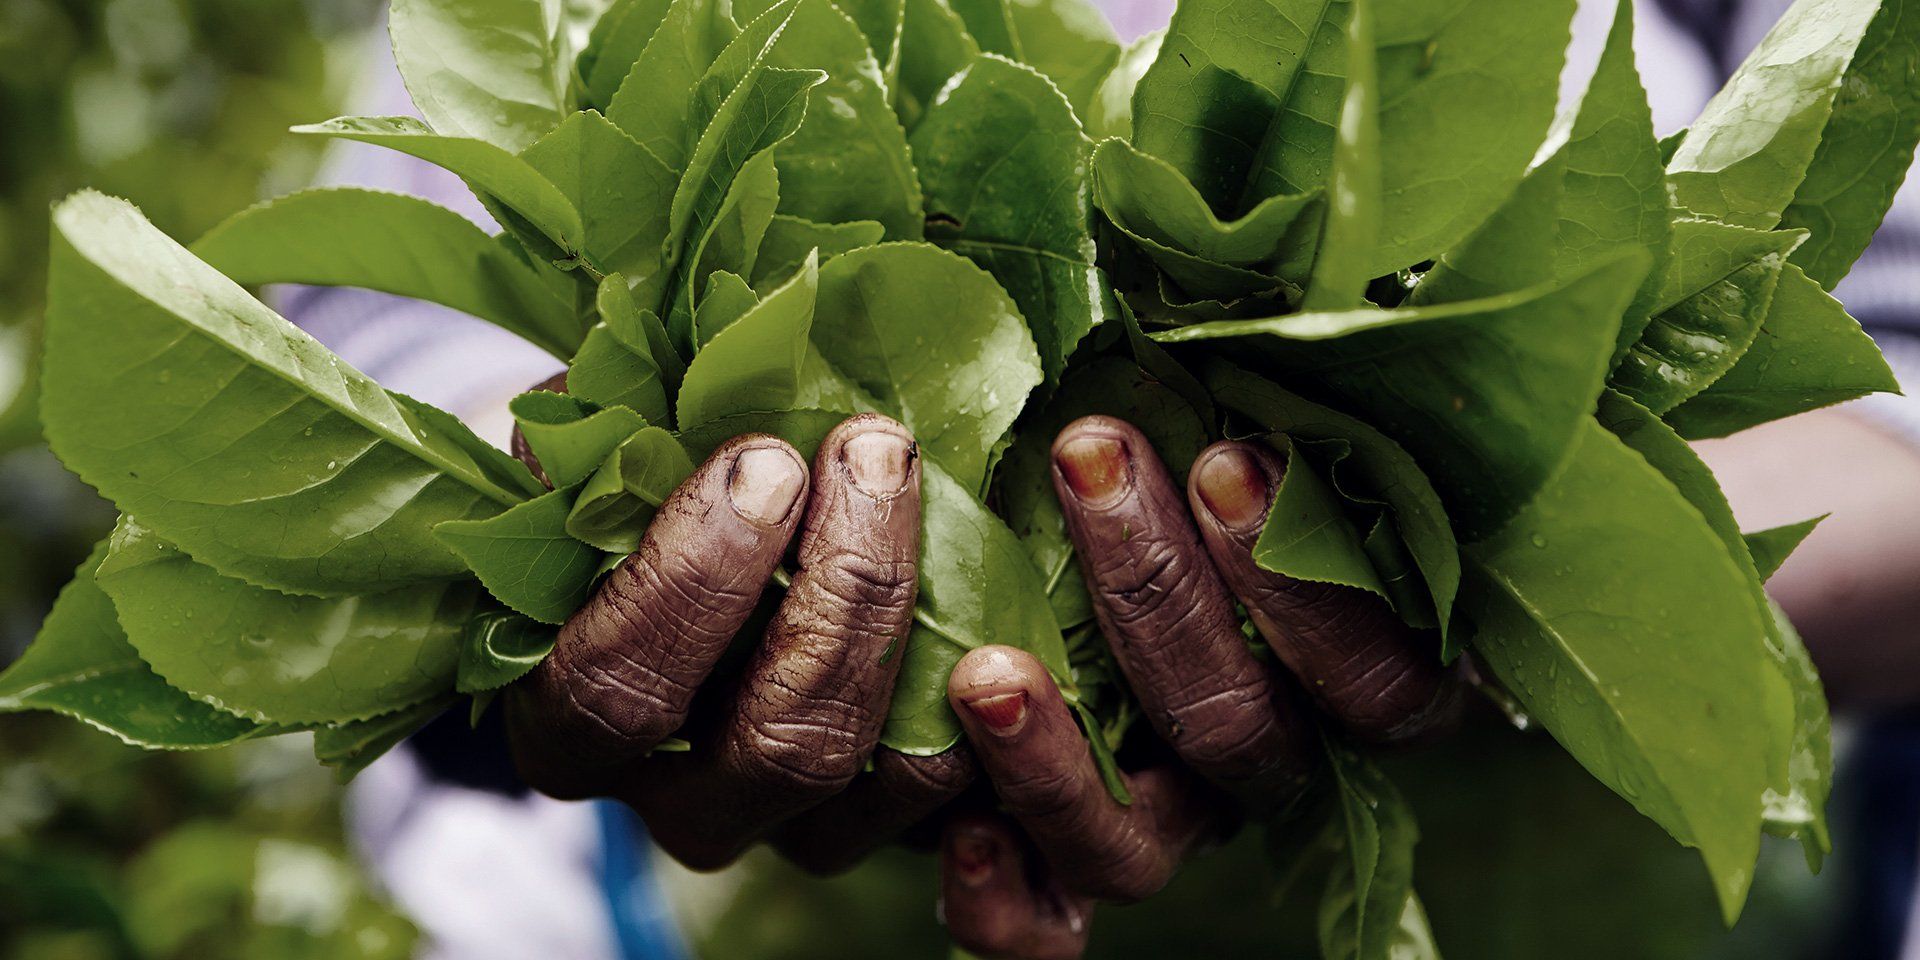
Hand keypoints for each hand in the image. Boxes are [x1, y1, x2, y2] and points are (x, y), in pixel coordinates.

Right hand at [505, 406, 972, 871]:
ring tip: (919, 488)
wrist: (688, 552)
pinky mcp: (866, 821)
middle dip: (836, 593)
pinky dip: (976, 705)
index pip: (615, 688)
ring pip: (859, 764)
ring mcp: (776, 824)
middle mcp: (672, 799)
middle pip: (769, 744)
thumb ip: (596, 454)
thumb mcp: (583, 466)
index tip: (762, 459)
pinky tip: (992, 596)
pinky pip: (933, 788)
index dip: (691, 580)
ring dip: (901, 617)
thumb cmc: (617, 503)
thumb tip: (648, 426)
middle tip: (867, 455)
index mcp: (567, 726)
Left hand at [939, 416, 1463, 958]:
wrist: (1056, 534)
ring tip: (984, 667)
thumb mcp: (1241, 411)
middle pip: (1236, 736)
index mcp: (1348, 677)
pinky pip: (1042, 931)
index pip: (1375, 681)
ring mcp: (1159, 822)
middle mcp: (1259, 763)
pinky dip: (1003, 903)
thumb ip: (1279, 396)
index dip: (1306, 590)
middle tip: (1085, 459)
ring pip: (1134, 846)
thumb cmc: (1178, 446)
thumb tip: (1284, 319)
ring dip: (1058, 760)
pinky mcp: (1053, 866)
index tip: (1226, 459)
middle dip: (1157, 595)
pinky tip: (961, 840)